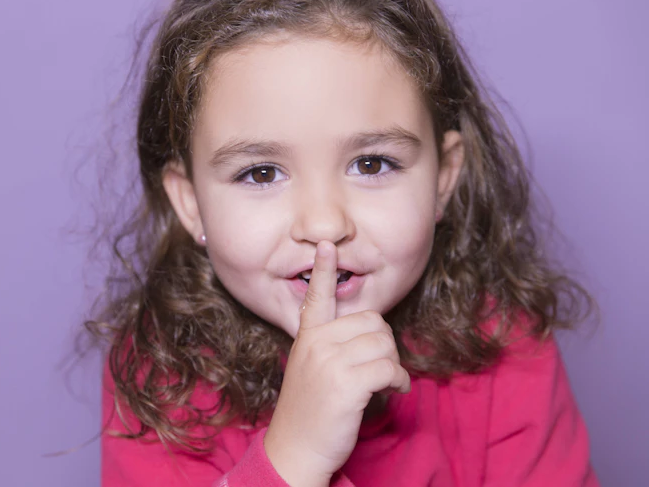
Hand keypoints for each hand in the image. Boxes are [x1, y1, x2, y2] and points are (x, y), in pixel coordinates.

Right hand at [264, 241, 409, 486]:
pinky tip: (393, 391)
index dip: (323, 269)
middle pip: (374, 321)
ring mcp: (329, 362)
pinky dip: (399, 381)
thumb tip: (372, 335)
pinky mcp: (346, 383)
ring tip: (385, 382)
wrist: (295, 450)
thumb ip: (330, 346)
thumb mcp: (310, 369)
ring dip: (393, 365)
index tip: (327, 244)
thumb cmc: (309, 411)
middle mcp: (316, 343)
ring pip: (384, 344)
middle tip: (380, 367)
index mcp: (307, 337)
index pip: (317, 296)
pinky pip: (389, 368)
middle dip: (386, 344)